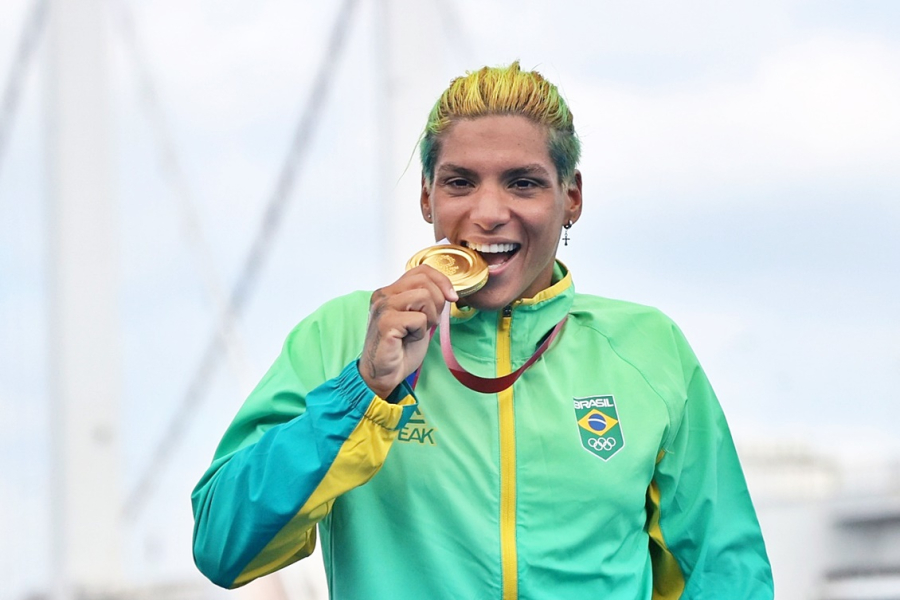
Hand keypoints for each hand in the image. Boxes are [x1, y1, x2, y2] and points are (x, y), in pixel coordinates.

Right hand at [361, 265, 457, 397]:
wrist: (385, 373)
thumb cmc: (400, 348)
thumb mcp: (418, 318)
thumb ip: (427, 300)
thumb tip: (448, 291)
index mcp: (390, 291)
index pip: (421, 270)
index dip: (442, 280)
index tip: (452, 297)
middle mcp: (383, 295)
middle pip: (425, 281)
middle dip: (437, 302)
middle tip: (430, 321)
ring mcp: (382, 307)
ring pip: (424, 296)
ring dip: (428, 317)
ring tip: (416, 331)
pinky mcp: (385, 323)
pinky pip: (418, 318)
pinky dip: (420, 331)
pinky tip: (409, 339)